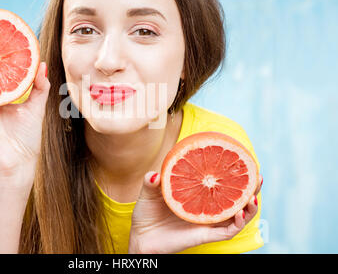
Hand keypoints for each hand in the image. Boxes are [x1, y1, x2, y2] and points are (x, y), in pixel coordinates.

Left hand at [128, 171, 262, 253]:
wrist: (141, 238)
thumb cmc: (146, 214)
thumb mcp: (148, 192)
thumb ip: (151, 181)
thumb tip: (155, 174)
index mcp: (197, 195)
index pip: (219, 183)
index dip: (233, 174)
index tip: (244, 160)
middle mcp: (206, 208)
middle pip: (235, 198)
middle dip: (250, 188)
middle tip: (258, 176)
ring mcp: (206, 222)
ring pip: (237, 216)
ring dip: (249, 207)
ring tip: (254, 195)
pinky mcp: (204, 235)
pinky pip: (227, 231)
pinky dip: (237, 224)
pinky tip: (239, 213)